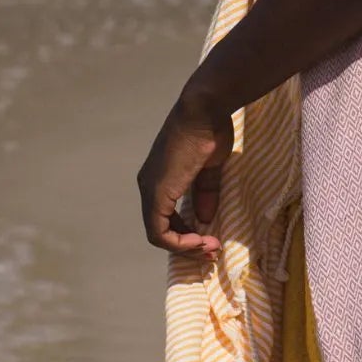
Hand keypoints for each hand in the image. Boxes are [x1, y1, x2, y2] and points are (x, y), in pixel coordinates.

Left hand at [137, 87, 234, 255]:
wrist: (205, 110)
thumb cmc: (210, 130)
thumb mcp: (209, 167)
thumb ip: (204, 192)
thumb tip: (204, 218)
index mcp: (160, 177)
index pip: (166, 216)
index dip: (188, 232)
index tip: (212, 238)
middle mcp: (148, 184)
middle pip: (161, 228)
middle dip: (188, 244)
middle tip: (213, 251)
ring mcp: (150, 189)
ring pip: (158, 233)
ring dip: (185, 246)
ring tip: (210, 248)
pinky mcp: (156, 193)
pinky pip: (159, 231)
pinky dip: (179, 242)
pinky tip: (200, 241)